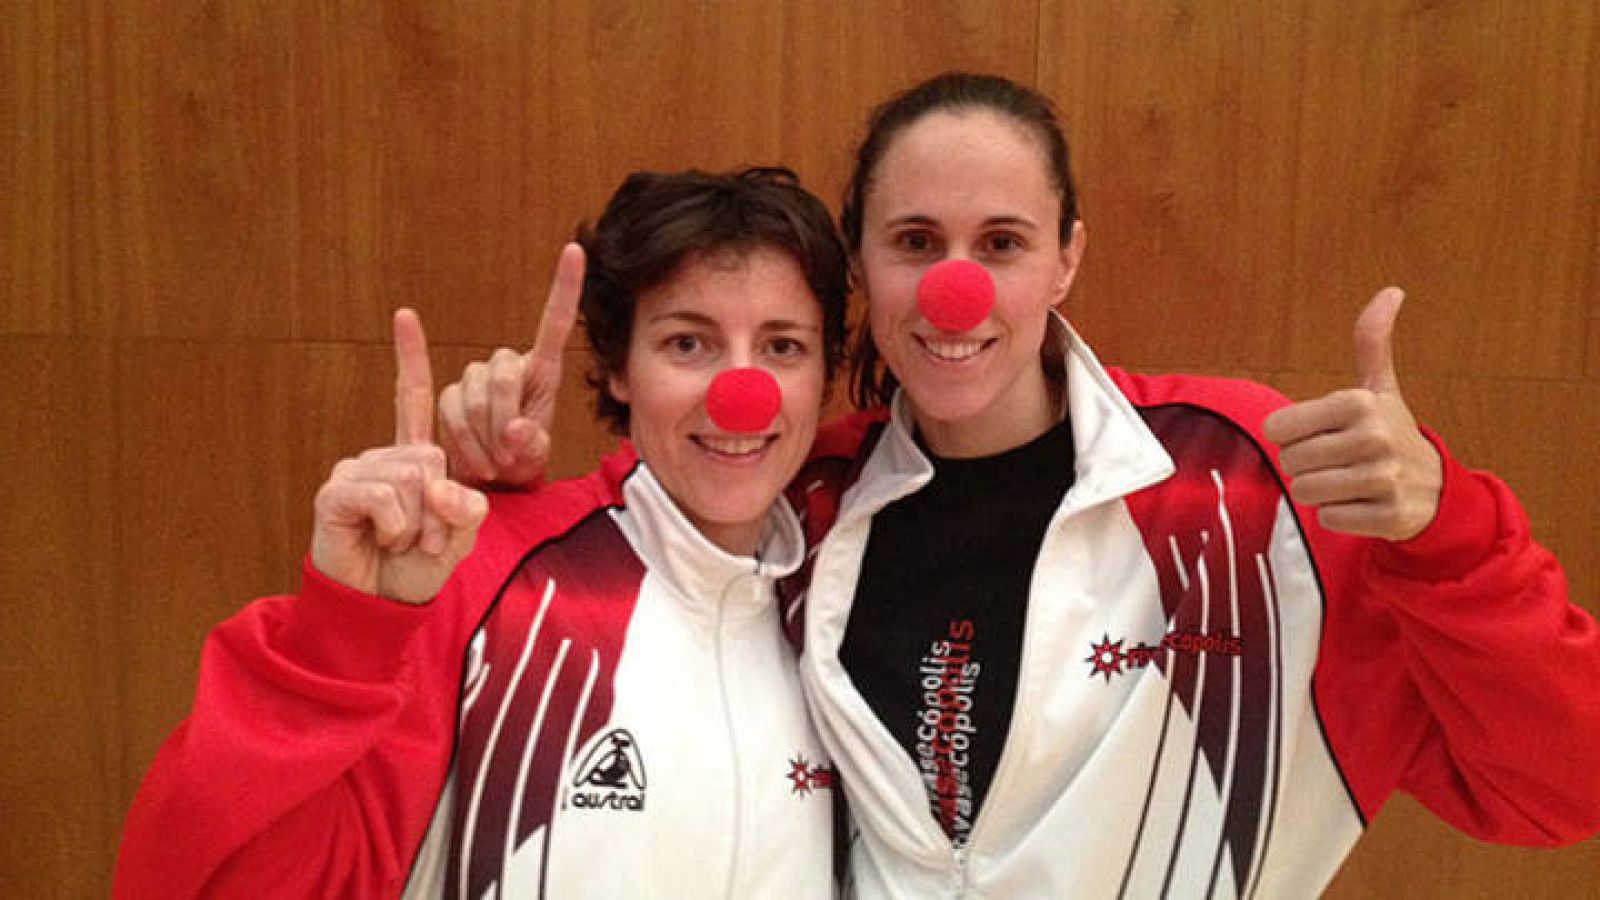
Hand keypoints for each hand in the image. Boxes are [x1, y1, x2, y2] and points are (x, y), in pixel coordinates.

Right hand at [310, 309, 489, 603]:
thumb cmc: (416, 567)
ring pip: (412, 479)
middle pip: (433, 457)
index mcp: (411, 458)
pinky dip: (394, 527)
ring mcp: (356, 470)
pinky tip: (379, 539)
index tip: (404, 315)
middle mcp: (382, 457)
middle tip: (422, 538)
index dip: (410, 358)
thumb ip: (467, 507)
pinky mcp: (335, 490)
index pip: (411, 399)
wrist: (379, 603)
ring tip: (398, 541)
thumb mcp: (460, 536)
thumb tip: (437, 487)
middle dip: (440, 509)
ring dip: (417, 523)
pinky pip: (384, 497)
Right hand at [438, 243, 584, 486]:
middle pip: (503, 377)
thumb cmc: (521, 465)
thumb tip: (516, 429)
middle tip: (508, 458)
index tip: (575, 250)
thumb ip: (532, 444)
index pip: (554, 323)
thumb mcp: (535, 458)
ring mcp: (477, 378)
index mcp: (542, 373)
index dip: (564, 287)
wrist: (488, 483)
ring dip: (482, 438)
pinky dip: (462, 438)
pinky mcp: (450, 393)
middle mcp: (508, 366)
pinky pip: (450, 410)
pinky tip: (470, 453)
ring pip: (474, 397)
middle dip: (503, 422)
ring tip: (494, 462)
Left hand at [1262, 287, 1442, 540]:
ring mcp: (1382, 479)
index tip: (1321, 434)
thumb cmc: (1393, 434)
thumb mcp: (1380, 387)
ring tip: (1348, 481)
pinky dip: (1339, 516)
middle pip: (1290, 462)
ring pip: (1305, 492)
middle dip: (1306, 465)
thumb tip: (1391, 291)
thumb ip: (1372, 341)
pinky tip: (1363, 503)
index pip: (1277, 428)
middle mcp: (1372, 438)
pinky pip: (1328, 519)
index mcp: (1359, 403)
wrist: (1437, 490)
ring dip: (1320, 492)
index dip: (1292, 435)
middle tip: (1337, 461)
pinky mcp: (1387, 517)